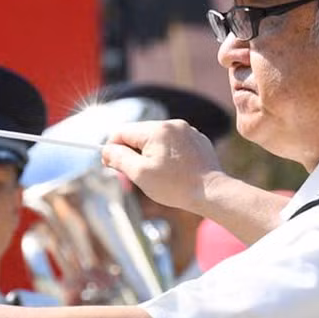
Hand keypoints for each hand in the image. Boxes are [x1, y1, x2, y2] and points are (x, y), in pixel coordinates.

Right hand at [101, 121, 222, 213]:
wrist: (212, 192)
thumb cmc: (175, 186)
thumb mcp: (140, 174)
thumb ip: (119, 158)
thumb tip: (107, 149)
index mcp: (156, 130)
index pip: (122, 131)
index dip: (111, 148)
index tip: (110, 165)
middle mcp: (172, 124)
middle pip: (139, 133)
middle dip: (131, 152)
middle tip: (132, 174)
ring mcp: (187, 131)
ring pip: (156, 138)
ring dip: (149, 153)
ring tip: (156, 175)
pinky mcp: (197, 140)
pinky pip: (173, 142)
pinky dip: (167, 154)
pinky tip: (172, 171)